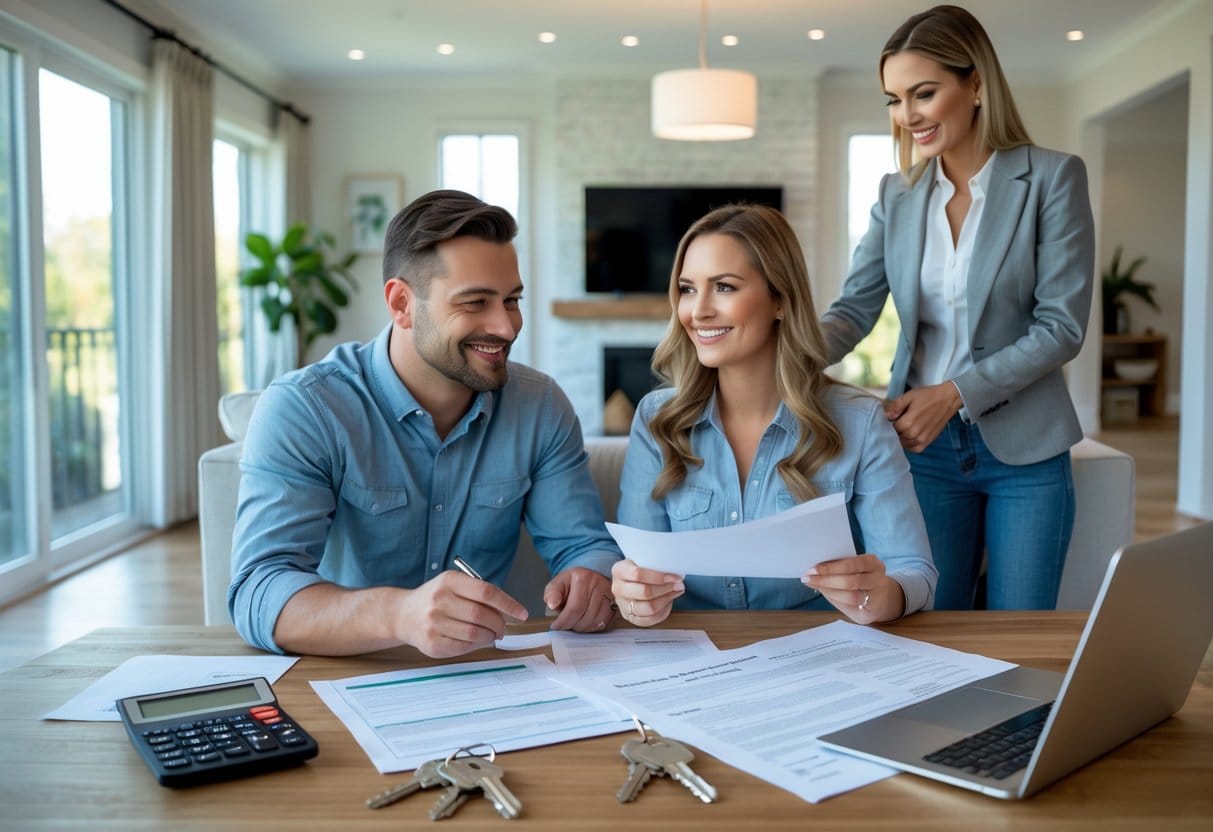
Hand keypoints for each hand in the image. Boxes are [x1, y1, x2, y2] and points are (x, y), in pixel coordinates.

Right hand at [396, 571, 529, 657]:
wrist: (403, 614)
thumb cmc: (436, 598)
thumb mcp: (453, 585)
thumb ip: (479, 594)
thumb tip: (508, 610)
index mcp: (449, 581)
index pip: (486, 592)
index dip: (509, 604)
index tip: (522, 613)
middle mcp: (439, 600)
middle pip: (482, 615)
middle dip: (500, 624)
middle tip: (503, 627)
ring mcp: (434, 623)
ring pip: (475, 634)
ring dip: (490, 636)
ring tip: (491, 634)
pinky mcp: (432, 643)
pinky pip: (464, 647)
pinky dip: (477, 644)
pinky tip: (477, 640)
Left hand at [544, 567, 615, 631]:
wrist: (588, 579)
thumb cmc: (572, 583)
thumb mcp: (558, 584)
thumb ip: (552, 593)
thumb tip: (552, 604)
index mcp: (583, 578)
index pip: (575, 607)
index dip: (564, 621)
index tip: (556, 626)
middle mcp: (599, 585)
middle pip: (585, 617)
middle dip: (572, 625)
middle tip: (565, 624)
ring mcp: (610, 595)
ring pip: (595, 622)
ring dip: (582, 627)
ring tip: (575, 620)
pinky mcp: (615, 605)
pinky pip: (602, 624)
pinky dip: (591, 627)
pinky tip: (585, 621)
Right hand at [610, 559, 684, 626]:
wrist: (630, 580)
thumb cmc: (641, 568)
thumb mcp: (643, 560)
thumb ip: (656, 564)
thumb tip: (676, 576)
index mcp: (619, 570)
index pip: (638, 574)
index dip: (659, 577)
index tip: (675, 577)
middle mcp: (618, 588)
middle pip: (645, 592)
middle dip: (666, 589)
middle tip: (678, 585)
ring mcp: (622, 604)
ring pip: (648, 608)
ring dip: (666, 600)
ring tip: (675, 593)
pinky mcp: (629, 617)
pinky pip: (649, 620)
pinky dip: (662, 612)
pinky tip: (667, 602)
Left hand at [801, 554, 905, 623]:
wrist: (880, 599)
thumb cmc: (860, 582)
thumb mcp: (852, 571)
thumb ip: (837, 569)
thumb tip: (813, 569)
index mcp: (871, 562)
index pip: (849, 564)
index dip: (829, 567)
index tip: (811, 569)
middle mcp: (877, 576)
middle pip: (850, 580)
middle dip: (826, 580)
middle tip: (808, 579)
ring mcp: (877, 594)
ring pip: (851, 595)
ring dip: (829, 591)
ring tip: (816, 586)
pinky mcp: (874, 608)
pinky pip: (853, 605)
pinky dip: (837, 599)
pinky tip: (827, 593)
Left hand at [884, 382, 961, 452]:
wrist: (948, 400)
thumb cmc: (927, 396)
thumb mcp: (908, 396)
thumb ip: (895, 407)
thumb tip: (885, 416)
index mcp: (908, 422)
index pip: (890, 429)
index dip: (889, 423)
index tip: (892, 418)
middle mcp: (914, 434)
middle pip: (896, 437)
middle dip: (895, 430)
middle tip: (899, 421)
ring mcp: (922, 440)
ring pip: (904, 444)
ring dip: (902, 438)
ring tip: (906, 427)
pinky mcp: (928, 442)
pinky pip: (914, 449)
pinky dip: (910, 444)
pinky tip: (911, 435)